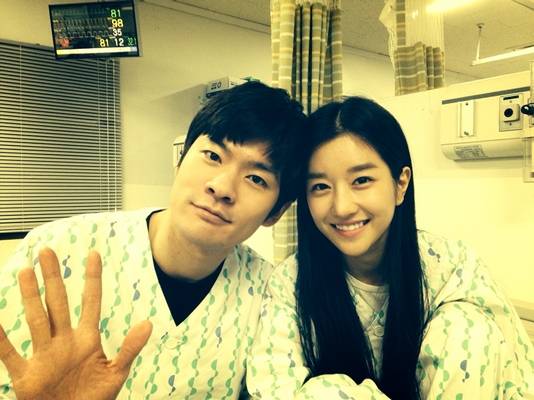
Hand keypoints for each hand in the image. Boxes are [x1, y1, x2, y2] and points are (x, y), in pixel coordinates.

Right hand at [0, 248, 152, 399]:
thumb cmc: (95, 398)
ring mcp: (44, 355)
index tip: (93, 254)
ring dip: (30, 297)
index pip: (91, 301)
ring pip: (36, 320)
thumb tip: (148, 324)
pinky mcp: (26, 376)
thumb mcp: (116, 372)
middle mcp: (64, 341)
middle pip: (58, 303)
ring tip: (25, 272)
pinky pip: (10, 355)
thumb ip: (129, 348)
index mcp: (88, 339)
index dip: (92, 278)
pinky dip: (1, 340)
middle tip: (46, 251)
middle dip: (53, 278)